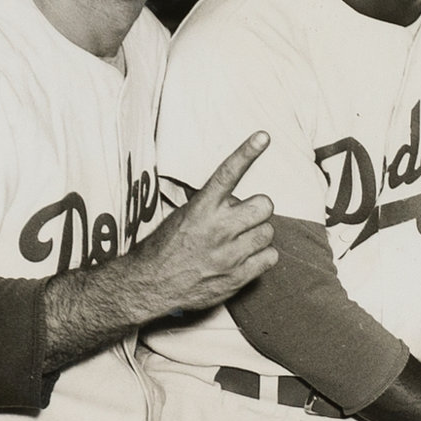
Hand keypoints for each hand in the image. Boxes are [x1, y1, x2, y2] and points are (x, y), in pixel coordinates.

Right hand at [124, 133, 277, 318]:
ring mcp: (229, 254)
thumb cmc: (165, 248)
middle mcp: (218, 228)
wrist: (150, 285)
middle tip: (242, 219)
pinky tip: (244, 258)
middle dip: (256, 210)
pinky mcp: (238, 277)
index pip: (228, 174)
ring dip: (257, 234)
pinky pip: (270, 257)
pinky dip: (261, 257)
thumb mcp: (182, 216)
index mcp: (201, 208)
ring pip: (268, 232)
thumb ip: (211, 206)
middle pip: (264, 205)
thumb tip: (236, 201)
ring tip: (238, 242)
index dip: (248, 152)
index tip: (264, 136)